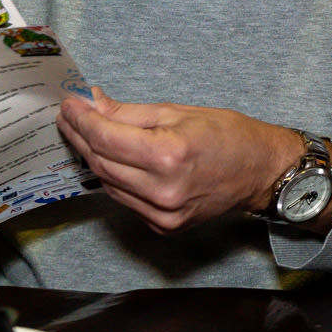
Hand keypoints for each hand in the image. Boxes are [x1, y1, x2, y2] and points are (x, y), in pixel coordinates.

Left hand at [57, 88, 311, 233]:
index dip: (81, 120)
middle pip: (101, 162)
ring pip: (108, 184)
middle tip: (71, 116)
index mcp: (170, 154)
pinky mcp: (163, 226)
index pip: (106, 138)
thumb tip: (93, 105)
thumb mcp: (179, 113)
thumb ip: (130, 113)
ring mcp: (163, 213)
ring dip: (94, 158)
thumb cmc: (229, 136)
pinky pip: (125, 199)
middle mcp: (164, 189)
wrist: (262, 172)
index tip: (69, 105)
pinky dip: (114, 178)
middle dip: (81, 136)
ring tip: (88, 134)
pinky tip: (114, 160)